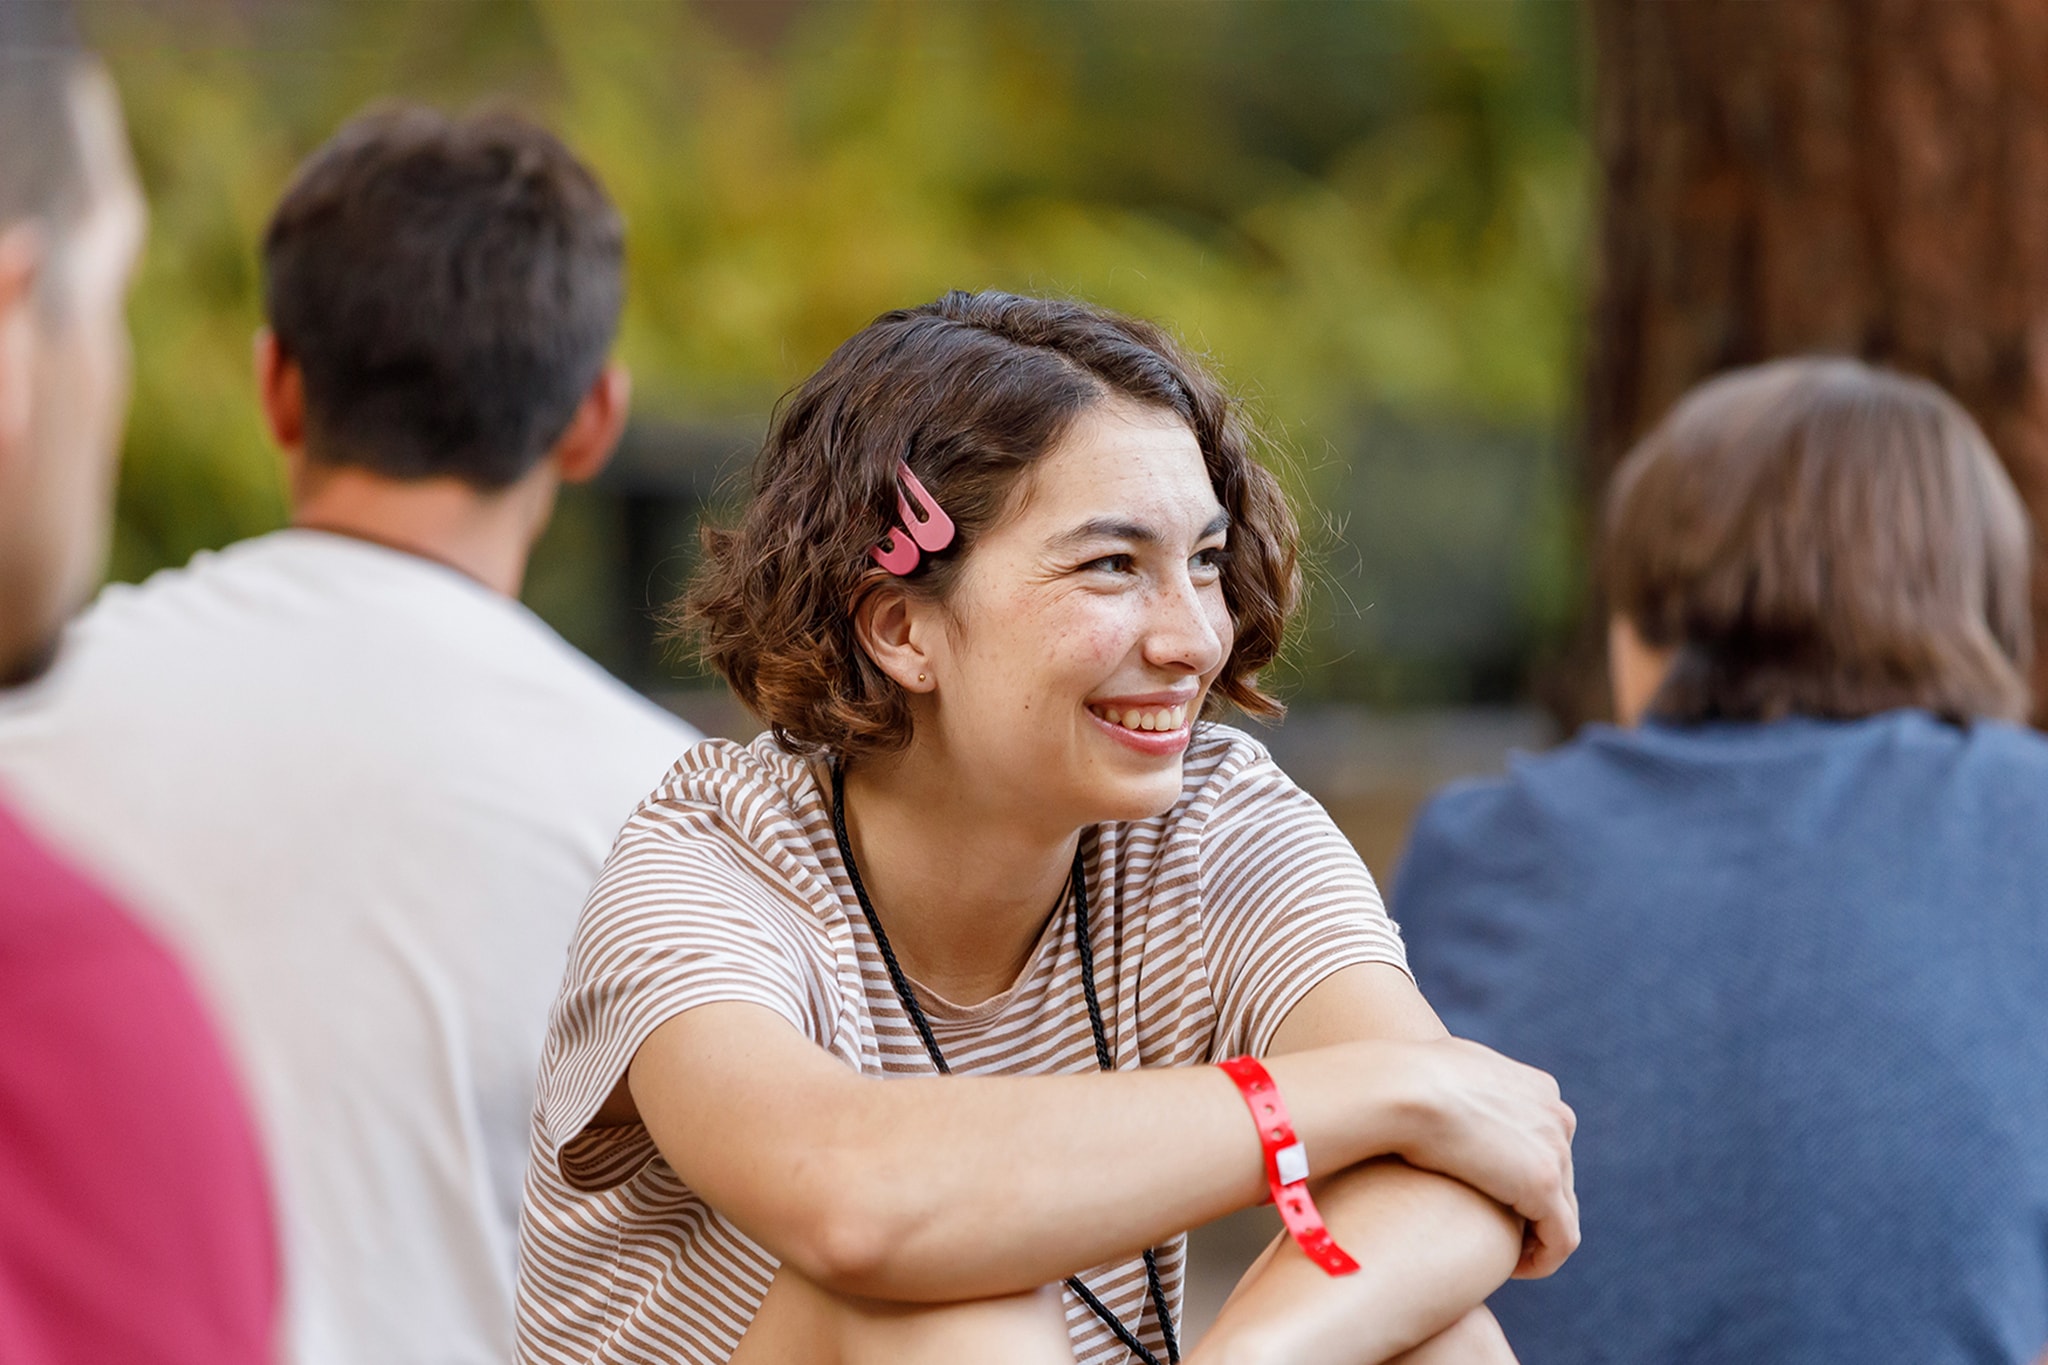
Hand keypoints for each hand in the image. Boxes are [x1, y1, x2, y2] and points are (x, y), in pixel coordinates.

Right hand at [1372, 1037, 1578, 1277]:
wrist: (1399, 1086)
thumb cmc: (1402, 1079)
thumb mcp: (1443, 1069)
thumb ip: (1460, 1082)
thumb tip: (1442, 1086)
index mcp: (1537, 1088)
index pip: (1544, 1142)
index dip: (1519, 1174)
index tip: (1490, 1198)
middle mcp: (1556, 1115)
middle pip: (1558, 1177)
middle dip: (1531, 1209)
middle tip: (1497, 1233)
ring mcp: (1554, 1150)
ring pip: (1563, 1211)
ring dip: (1537, 1239)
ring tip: (1504, 1259)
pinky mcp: (1542, 1185)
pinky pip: (1561, 1239)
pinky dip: (1542, 1260)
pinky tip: (1511, 1271)